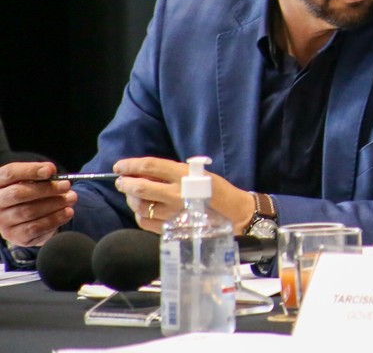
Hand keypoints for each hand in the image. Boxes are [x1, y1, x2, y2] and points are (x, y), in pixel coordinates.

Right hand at [0, 162, 76, 246]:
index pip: (10, 173)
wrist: (30, 220)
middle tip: (66, 185)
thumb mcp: (35, 181)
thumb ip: (41, 174)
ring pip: (28, 211)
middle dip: (46, 188)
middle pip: (18, 193)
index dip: (30, 170)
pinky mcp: (14, 235)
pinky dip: (55, 219)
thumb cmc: (33, 194)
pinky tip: (67, 212)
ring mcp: (3, 221)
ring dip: (54, 204)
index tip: (50, 170)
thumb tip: (50, 171)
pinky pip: (35, 227)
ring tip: (71, 198)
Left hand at [113, 157, 254, 233]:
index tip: (119, 165)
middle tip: (121, 181)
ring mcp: (173, 213)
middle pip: (140, 187)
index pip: (150, 167)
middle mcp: (176, 194)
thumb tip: (145, 173)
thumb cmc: (216, 190)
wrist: (233, 213)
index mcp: (184, 175)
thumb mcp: (198, 173)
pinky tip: (142, 209)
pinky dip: (139, 214)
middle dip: (125, 183)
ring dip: (131, 199)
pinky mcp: (171, 228)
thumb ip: (173, 173)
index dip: (131, 165)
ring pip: (140, 206)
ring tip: (131, 195)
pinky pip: (145, 222)